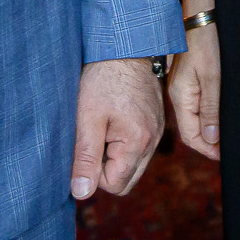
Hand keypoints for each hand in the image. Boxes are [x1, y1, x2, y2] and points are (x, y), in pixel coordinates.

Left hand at [71, 57, 163, 199]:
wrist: (125, 46)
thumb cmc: (103, 79)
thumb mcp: (87, 119)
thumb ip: (85, 158)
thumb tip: (81, 193)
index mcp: (138, 142)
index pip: (115, 185)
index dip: (93, 173)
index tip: (85, 146)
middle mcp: (154, 141)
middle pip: (126, 180)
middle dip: (105, 168)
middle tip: (92, 139)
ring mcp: (157, 131)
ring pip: (132, 165)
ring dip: (114, 156)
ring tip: (102, 127)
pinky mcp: (156, 123)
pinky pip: (139, 149)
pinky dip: (123, 144)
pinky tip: (113, 122)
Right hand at [168, 25, 221, 160]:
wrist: (199, 17)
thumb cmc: (206, 43)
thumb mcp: (212, 78)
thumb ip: (210, 109)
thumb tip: (210, 139)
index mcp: (180, 98)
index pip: (190, 136)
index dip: (207, 149)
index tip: (225, 156)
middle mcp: (178, 96)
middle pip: (191, 130)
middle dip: (208, 143)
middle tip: (229, 150)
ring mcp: (181, 88)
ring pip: (193, 119)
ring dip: (209, 131)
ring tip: (227, 138)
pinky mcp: (187, 81)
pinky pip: (195, 106)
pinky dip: (207, 117)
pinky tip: (219, 118)